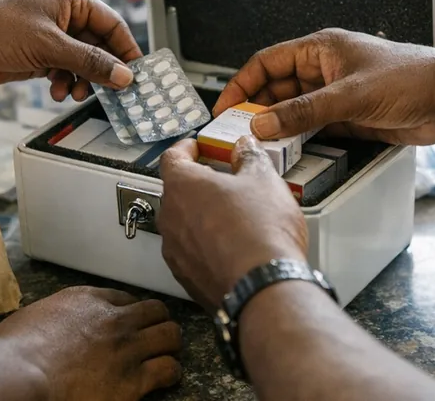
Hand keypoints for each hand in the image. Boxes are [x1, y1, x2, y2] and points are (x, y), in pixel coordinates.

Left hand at [0, 0, 141, 100]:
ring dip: (81, 79)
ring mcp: (50, 34)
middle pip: (98, 45)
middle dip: (101, 70)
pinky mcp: (38, 52)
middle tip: (112, 92)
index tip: (137, 74)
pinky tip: (56, 91)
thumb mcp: (49, 46)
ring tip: (74, 93)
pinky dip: (64, 82)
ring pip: (81, 61)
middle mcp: (63, 13)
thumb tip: (124, 76)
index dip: (125, 49)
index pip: (111, 23)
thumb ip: (90, 62)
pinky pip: (64, 69)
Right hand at [0, 286, 181, 399]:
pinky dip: (170, 372)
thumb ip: (51, 316)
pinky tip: (166, 377)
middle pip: (155, 311)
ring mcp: (127, 348)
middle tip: (155, 333)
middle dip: (157, 321)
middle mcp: (114, 319)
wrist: (22, 373)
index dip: (129, 310)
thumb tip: (44, 326)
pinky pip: (168, 369)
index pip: (124, 298)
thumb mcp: (32, 316)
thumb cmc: (15, 348)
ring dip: (169, 344)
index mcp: (88, 300)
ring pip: (170, 336)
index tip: (128, 320)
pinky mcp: (134, 379)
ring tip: (167, 353)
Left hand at [158, 138, 306, 310]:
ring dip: (202, 218)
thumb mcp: (264, 179)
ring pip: (184, 225)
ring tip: (233, 217)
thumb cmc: (259, 233)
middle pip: (177, 192)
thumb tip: (245, 148)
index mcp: (182, 186)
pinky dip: (207, 246)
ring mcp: (176, 251)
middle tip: (224, 182)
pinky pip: (193, 253)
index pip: (172, 157)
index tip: (195, 147)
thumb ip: (250, 157)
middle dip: (199, 185)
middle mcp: (170, 218)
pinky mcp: (187, 277)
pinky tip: (232, 247)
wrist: (263, 287)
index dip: (186, 149)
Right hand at [214, 28, 434, 145]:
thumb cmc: (411, 77)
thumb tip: (263, 123)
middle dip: (257, 110)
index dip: (242, 85)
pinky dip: (299, 139)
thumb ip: (302, 112)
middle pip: (277, 90)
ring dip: (278, 127)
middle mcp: (325, 69)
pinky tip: (289, 152)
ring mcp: (336, 94)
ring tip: (261, 147)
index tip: (226, 109)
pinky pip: (313, 128)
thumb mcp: (348, 95)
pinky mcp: (349, 117)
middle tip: (239, 133)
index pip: (267, 63)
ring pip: (294, 111)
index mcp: (320, 48)